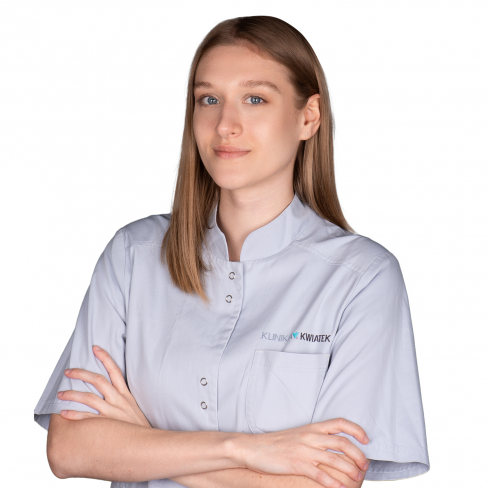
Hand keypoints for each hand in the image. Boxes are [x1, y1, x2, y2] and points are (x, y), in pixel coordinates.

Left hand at [56, 345, 151, 427]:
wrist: (148, 444)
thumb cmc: (138, 427)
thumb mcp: (133, 408)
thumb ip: (122, 399)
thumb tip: (108, 392)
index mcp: (125, 394)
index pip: (115, 370)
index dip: (105, 357)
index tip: (95, 348)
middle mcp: (118, 400)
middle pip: (98, 380)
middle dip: (82, 374)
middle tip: (68, 371)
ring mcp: (112, 412)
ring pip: (90, 398)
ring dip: (73, 394)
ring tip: (61, 394)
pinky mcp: (107, 426)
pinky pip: (87, 418)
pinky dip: (75, 414)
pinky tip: (64, 413)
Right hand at [236, 418, 369, 487]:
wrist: (254, 448)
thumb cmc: (276, 443)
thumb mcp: (298, 435)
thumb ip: (315, 438)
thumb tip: (332, 447)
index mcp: (312, 428)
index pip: (340, 423)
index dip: (356, 430)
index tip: (366, 440)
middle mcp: (310, 436)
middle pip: (342, 442)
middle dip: (358, 455)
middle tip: (365, 466)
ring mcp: (304, 450)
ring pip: (335, 459)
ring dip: (350, 470)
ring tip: (357, 478)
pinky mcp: (297, 464)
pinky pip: (319, 473)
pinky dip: (332, 482)